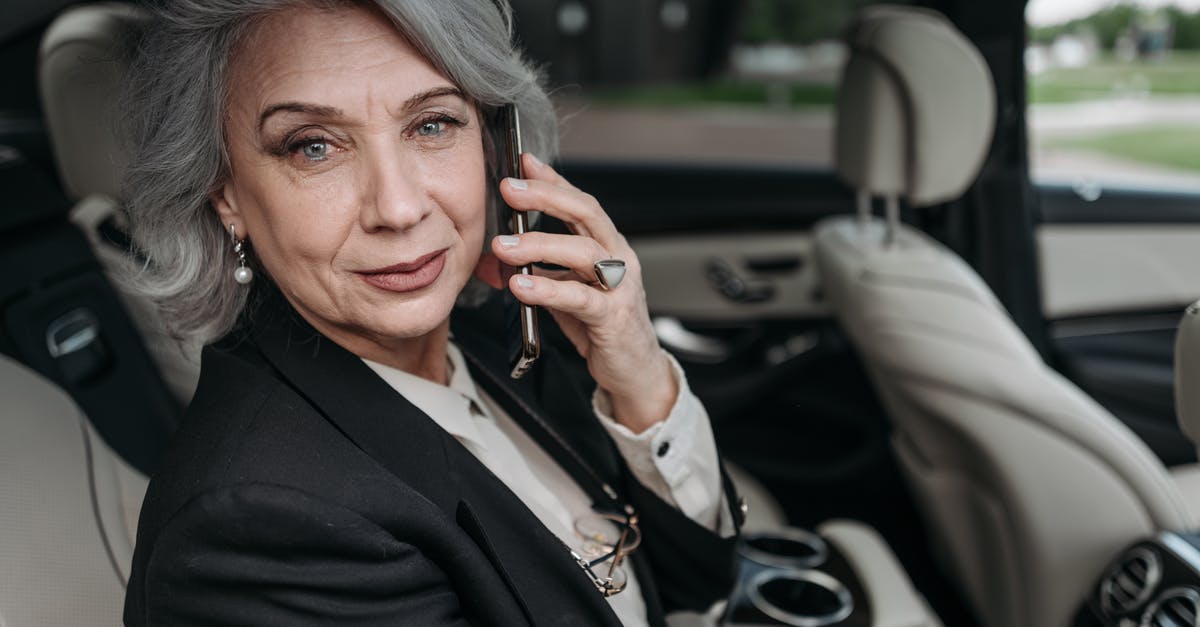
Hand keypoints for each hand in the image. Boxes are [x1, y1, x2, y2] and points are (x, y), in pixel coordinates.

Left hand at [475, 153, 675, 432]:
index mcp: (606, 245)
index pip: (579, 202)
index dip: (553, 179)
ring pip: (582, 252)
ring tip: (503, 247)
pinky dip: (549, 289)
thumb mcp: (563, 291)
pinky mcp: (613, 317)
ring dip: (539, 245)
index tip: (523, 161)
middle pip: (585, 213)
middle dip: (545, 197)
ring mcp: (620, 286)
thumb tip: (491, 257)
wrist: (633, 369)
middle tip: (507, 189)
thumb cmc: (600, 325)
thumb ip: (536, 270)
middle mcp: (618, 257)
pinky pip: (580, 298)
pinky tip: (522, 285)